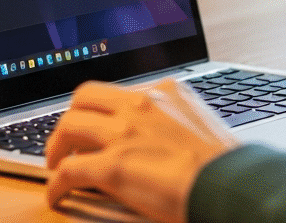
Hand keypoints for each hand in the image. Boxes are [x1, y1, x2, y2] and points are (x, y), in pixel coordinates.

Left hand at [46, 78, 239, 222]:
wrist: (229, 186)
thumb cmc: (223, 165)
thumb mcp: (199, 123)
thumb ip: (174, 119)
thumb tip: (159, 135)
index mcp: (162, 92)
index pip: (117, 91)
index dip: (98, 109)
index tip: (93, 121)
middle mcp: (139, 105)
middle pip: (84, 98)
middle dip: (70, 119)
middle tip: (67, 140)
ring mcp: (123, 134)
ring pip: (68, 127)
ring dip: (56, 147)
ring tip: (56, 164)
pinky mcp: (113, 166)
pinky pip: (69, 171)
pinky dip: (56, 184)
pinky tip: (57, 194)